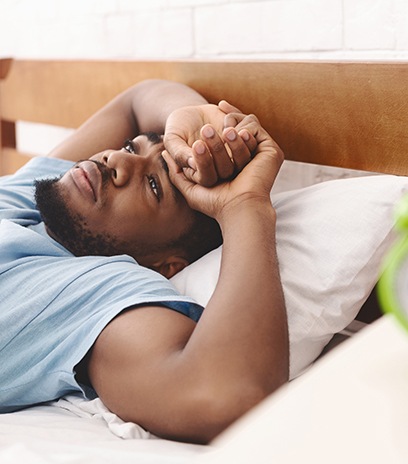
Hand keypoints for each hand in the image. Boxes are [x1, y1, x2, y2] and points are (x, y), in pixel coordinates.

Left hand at [163, 113, 283, 220]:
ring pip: (244, 128)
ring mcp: (261, 154)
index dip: (218, 126)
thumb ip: (177, 171)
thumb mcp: (190, 186)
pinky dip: (242, 125)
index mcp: (235, 165)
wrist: (237, 208)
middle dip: (222, 122)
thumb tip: (164, 154)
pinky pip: (255, 128)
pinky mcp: (271, 151)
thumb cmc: (215, 203)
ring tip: (216, 132)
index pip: (226, 139)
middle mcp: (250, 158)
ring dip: (229, 125)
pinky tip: (230, 132)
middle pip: (235, 131)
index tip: (206, 117)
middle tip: (205, 128)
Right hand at [164, 103, 256, 186]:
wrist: (191, 114)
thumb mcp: (172, 139)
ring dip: (237, 142)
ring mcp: (234, 157)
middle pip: (227, 169)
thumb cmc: (178, 129)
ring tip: (226, 127)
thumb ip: (178, 153)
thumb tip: (192, 164)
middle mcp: (221, 170)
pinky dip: (243, 125)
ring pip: (243, 157)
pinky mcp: (244, 141)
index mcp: (202, 174)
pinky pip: (251, 139)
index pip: (207, 177)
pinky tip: (223, 109)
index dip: (204, 163)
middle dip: (218, 149)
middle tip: (206, 129)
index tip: (197, 144)